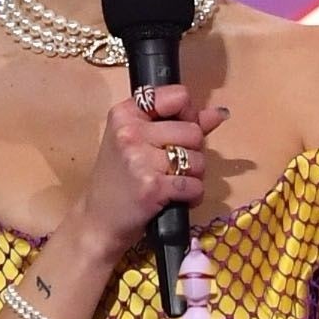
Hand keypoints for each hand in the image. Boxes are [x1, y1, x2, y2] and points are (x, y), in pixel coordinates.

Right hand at [77, 84, 227, 258]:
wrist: (98, 221)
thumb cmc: (120, 181)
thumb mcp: (139, 143)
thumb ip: (179, 123)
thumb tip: (219, 113)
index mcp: (125, 114)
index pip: (179, 96)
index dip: (188, 115)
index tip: (177, 133)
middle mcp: (130, 132)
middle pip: (193, 131)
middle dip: (191, 153)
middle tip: (170, 168)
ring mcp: (140, 160)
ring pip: (197, 160)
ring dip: (193, 177)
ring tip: (171, 184)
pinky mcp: (151, 187)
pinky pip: (194, 186)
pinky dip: (192, 196)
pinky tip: (176, 200)